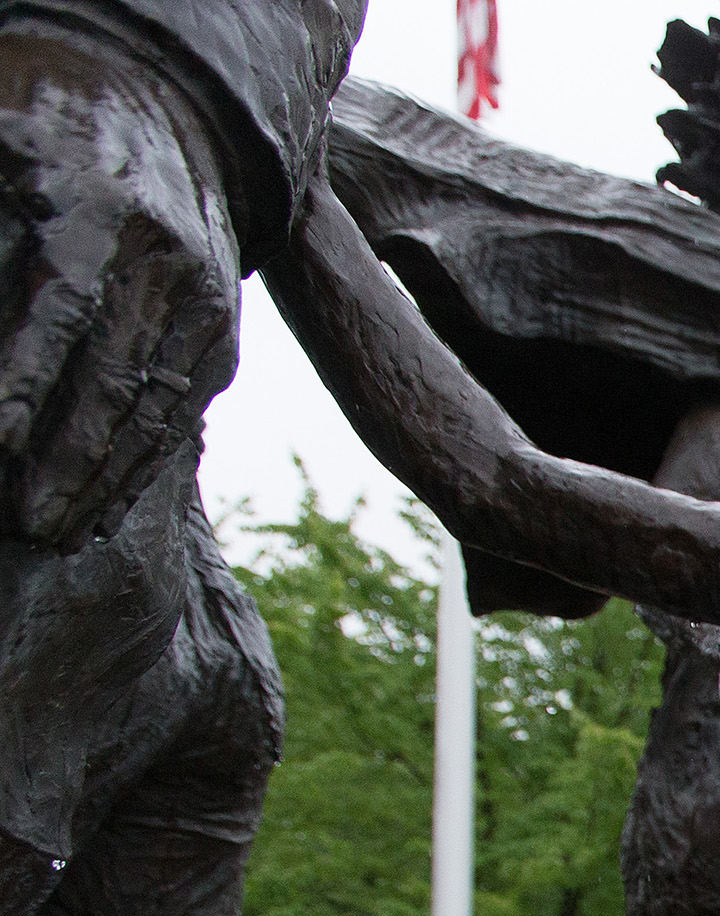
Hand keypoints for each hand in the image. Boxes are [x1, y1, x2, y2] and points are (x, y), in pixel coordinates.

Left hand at [0, 45, 240, 548]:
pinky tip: (102, 511)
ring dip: (103, 479)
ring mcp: (201, 297)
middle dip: (65, 460)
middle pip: (114, 374)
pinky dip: (139, 466)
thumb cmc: (38, 122)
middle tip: (24, 524)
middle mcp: (164, 257)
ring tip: (56, 534)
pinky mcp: (217, 328)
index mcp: (99, 205)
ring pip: (154, 405)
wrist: (154, 100)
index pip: (61, 307)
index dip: (28, 380)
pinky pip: (179, 410)